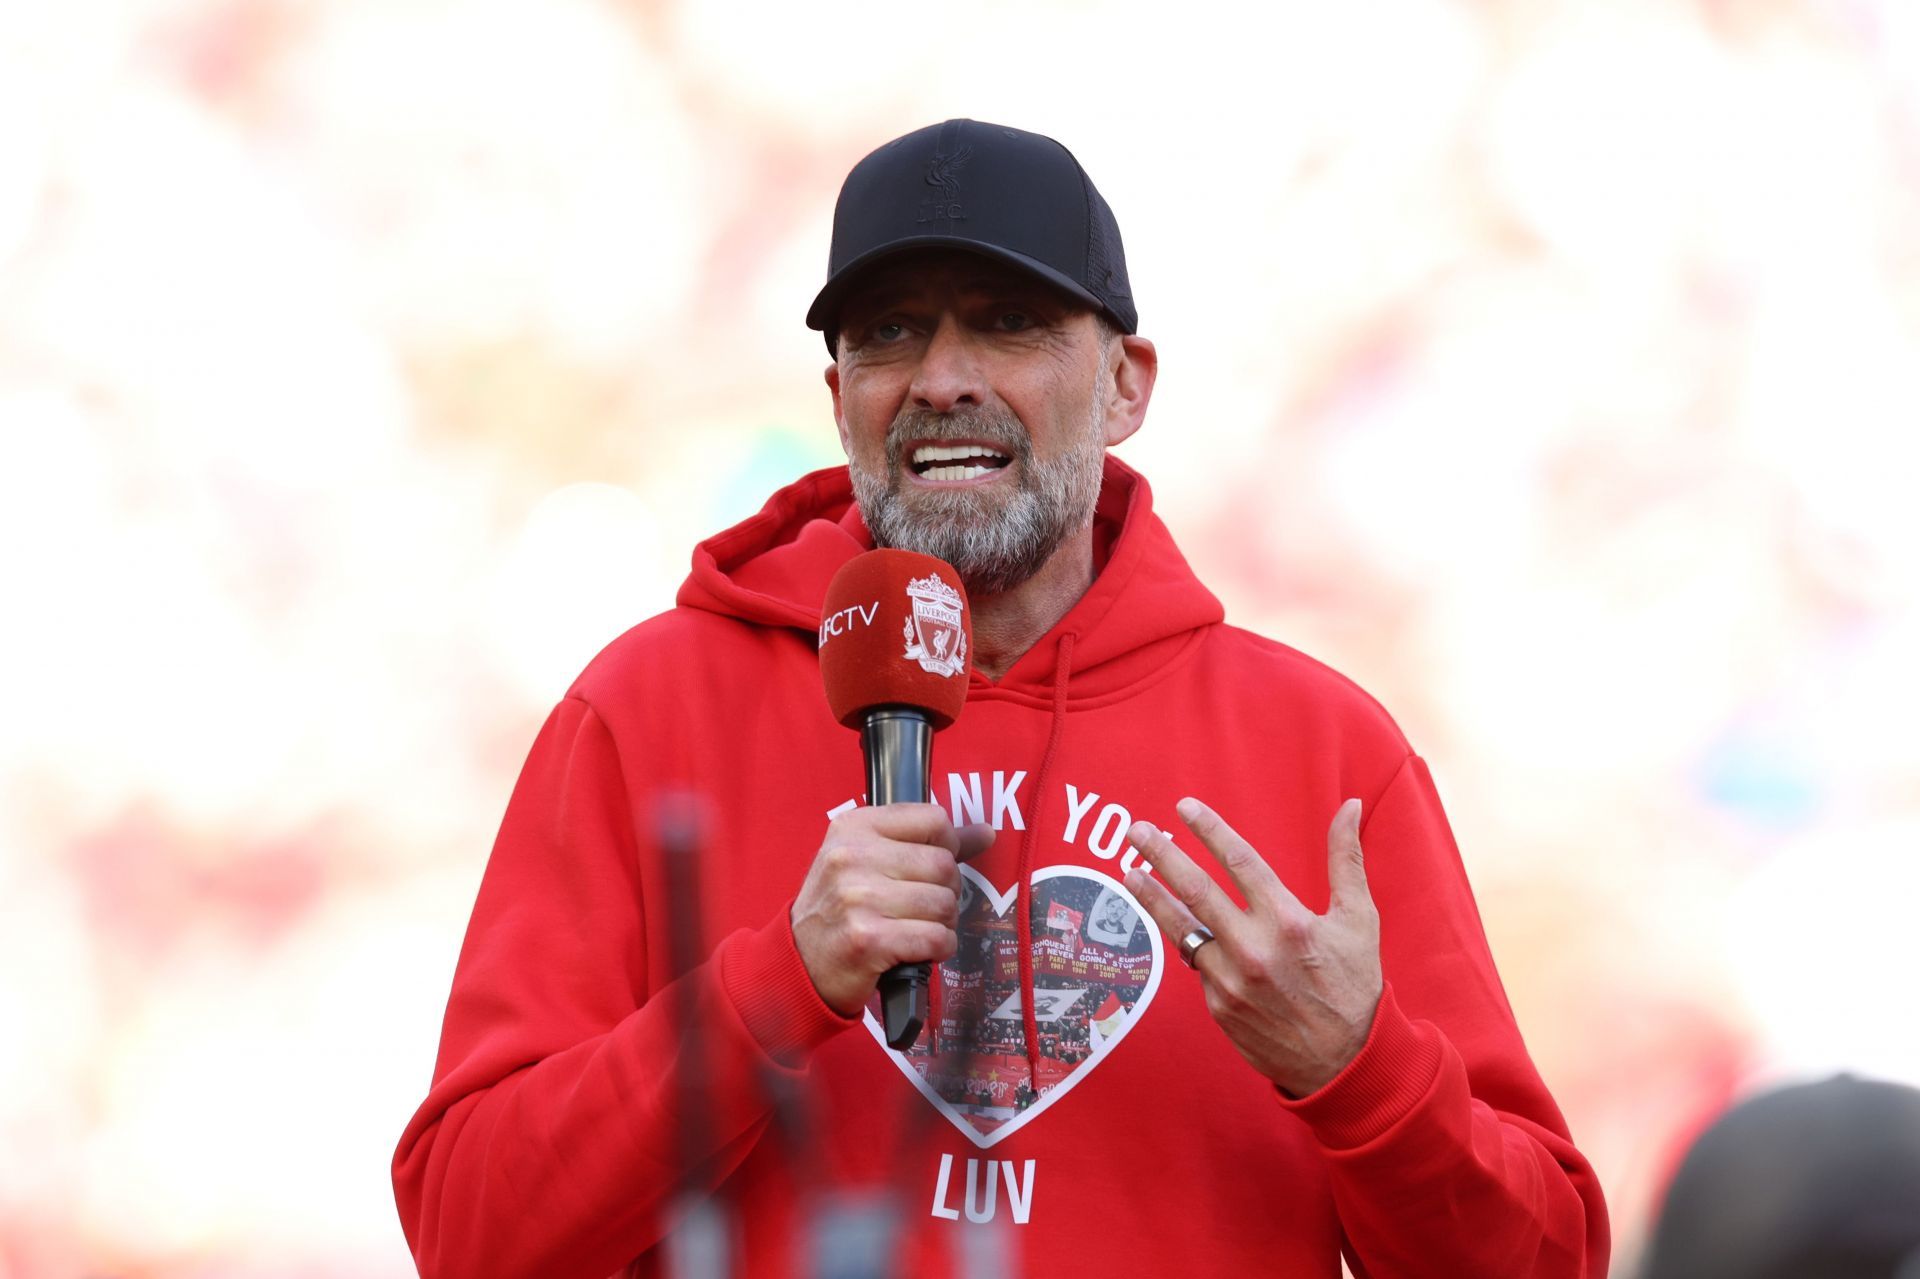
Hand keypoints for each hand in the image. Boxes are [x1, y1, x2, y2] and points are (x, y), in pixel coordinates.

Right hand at [792, 804, 995, 1015]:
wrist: (800, 962)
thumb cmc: (839, 908)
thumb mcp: (867, 861)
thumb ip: (926, 843)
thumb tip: (985, 832)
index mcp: (853, 827)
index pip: (933, 819)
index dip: (945, 847)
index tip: (931, 868)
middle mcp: (851, 857)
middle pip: (943, 865)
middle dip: (947, 891)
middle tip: (925, 907)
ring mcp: (857, 899)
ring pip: (944, 903)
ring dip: (943, 923)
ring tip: (919, 929)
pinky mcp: (868, 940)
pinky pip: (936, 938)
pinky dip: (939, 948)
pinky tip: (918, 950)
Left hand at [1123, 797, 1381, 1096]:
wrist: (1344, 1063)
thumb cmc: (1353, 985)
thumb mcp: (1359, 919)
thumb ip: (1346, 859)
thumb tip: (1350, 804)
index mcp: (1289, 922)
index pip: (1238, 860)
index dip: (1208, 829)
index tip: (1183, 808)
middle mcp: (1254, 949)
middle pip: (1195, 890)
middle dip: (1162, 856)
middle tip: (1136, 831)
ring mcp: (1231, 980)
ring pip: (1182, 929)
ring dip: (1152, 898)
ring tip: (1129, 873)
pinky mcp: (1218, 1006)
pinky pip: (1198, 966)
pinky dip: (1190, 944)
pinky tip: (1181, 929)